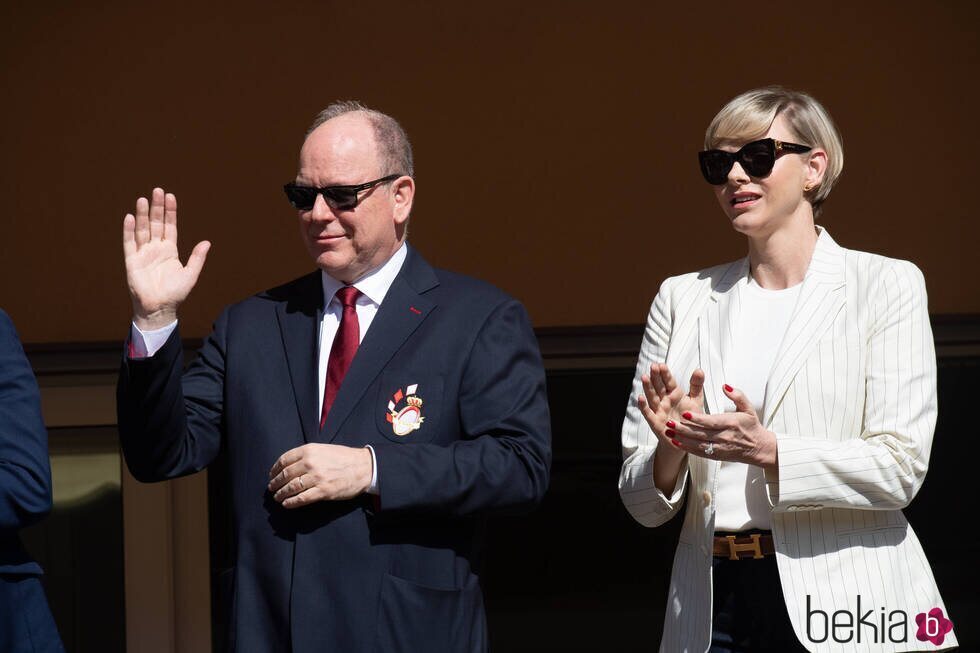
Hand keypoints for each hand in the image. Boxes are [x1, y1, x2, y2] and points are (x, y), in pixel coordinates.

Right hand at [123, 187, 209, 329]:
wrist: (160, 308)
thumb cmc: (175, 293)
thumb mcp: (190, 274)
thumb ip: (197, 258)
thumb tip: (207, 242)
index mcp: (170, 250)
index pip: (169, 226)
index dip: (170, 212)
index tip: (170, 196)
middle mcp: (155, 248)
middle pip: (155, 223)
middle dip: (156, 208)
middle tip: (157, 191)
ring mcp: (143, 253)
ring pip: (142, 229)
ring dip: (142, 215)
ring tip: (143, 199)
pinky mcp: (132, 261)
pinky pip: (129, 243)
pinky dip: (129, 230)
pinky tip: (130, 217)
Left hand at [267, 444, 373, 507]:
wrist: (364, 466)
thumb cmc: (344, 457)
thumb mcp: (323, 449)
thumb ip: (307, 454)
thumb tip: (290, 465)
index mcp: (309, 450)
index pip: (284, 460)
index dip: (275, 469)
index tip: (272, 475)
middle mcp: (311, 463)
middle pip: (285, 475)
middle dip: (276, 483)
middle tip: (272, 488)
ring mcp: (317, 478)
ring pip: (291, 487)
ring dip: (281, 494)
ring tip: (277, 497)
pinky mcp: (323, 491)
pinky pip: (302, 498)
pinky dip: (291, 502)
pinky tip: (286, 504)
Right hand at [638, 363, 704, 450]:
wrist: (687, 440)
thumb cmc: (691, 419)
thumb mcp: (696, 401)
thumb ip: (696, 385)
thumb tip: (699, 369)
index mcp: (674, 394)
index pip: (669, 381)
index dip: (665, 374)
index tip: (662, 365)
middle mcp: (665, 401)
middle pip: (659, 387)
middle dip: (655, 377)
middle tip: (653, 366)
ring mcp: (659, 411)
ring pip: (652, 397)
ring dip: (648, 388)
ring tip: (644, 377)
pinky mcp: (655, 422)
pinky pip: (648, 413)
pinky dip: (643, 406)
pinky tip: (640, 398)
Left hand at [668, 384, 777, 469]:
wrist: (758, 448)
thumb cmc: (751, 426)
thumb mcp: (748, 408)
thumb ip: (737, 395)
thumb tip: (725, 386)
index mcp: (731, 424)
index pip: (711, 422)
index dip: (697, 419)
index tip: (685, 413)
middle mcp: (724, 437)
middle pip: (701, 434)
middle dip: (684, 429)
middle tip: (669, 422)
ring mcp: (719, 448)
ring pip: (697, 444)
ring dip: (682, 439)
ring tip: (668, 432)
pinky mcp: (716, 455)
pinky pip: (699, 452)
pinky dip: (687, 448)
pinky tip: (676, 442)